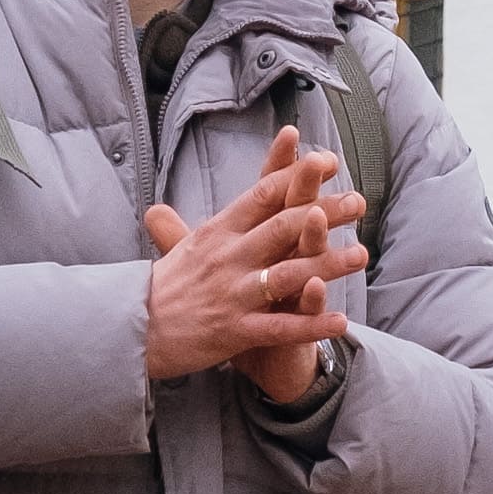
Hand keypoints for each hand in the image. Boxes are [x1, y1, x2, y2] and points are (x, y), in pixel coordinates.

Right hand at [142, 129, 366, 399]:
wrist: (131, 333)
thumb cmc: (160, 289)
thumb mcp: (178, 247)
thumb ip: (189, 222)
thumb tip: (173, 198)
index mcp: (217, 232)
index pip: (261, 195)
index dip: (295, 175)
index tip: (326, 161)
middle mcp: (228, 258)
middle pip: (284, 226)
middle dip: (326, 212)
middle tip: (359, 201)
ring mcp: (233, 294)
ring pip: (289, 274)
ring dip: (329, 264)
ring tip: (361, 254)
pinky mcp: (235, 331)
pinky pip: (281, 328)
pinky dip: (312, 325)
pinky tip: (341, 322)